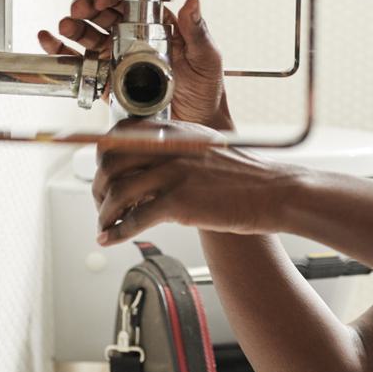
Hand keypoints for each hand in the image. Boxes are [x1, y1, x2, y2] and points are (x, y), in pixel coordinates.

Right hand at [37, 0, 231, 128]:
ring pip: (88, 35)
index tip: (106, 0)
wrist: (197, 125)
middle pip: (102, 15)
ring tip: (66, 26)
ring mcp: (117, 59)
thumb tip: (193, 1)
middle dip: (87, 8)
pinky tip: (50, 41)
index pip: (129, 2)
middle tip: (80, 10)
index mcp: (156, 27)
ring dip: (73, 26)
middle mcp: (133, 39)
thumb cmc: (206, 90)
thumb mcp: (206, 57)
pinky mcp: (106, 81)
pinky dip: (61, 51)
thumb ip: (197, 31)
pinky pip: (80, 63)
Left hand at [92, 119, 299, 244]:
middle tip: (100, 203)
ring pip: (117, 191)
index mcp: (174, 132)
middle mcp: (169, 148)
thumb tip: (147, 168)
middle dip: (97, 186)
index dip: (103, 156)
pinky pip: (135, 218)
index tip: (101, 173)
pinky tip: (111, 239)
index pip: (120, 134)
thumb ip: (176, 151)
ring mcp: (173, 174)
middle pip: (110, 162)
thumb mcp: (205, 148)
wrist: (276, 192)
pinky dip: (117, 232)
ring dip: (104, 213)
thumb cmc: (246, 177)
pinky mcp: (179, 202)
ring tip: (104, 226)